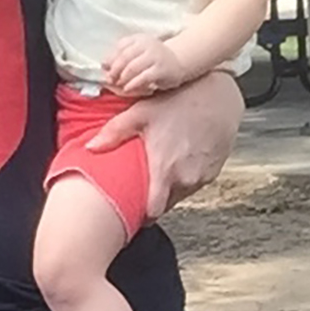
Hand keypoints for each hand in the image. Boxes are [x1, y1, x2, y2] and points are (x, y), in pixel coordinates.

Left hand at [86, 69, 242, 215]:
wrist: (219, 96)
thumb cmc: (181, 102)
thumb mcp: (141, 113)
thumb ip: (114, 133)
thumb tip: (91, 147)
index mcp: (166, 170)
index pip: (153, 212)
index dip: (141, 214)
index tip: (132, 211)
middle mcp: (187, 179)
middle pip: (165, 204)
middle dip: (154, 198)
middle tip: (143, 184)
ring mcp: (203, 177)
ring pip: (180, 194)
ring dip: (170, 187)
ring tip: (162, 166)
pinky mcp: (214, 171)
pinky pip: (195, 184)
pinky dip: (186, 177)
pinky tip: (179, 158)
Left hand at [102, 33, 186, 96]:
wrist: (178, 61)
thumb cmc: (152, 59)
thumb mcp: (138, 52)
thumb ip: (122, 55)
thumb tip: (103, 65)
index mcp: (140, 38)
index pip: (121, 46)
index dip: (111, 58)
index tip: (105, 68)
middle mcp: (148, 45)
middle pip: (125, 57)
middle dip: (114, 69)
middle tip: (110, 79)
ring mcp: (156, 56)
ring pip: (132, 67)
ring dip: (122, 77)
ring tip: (118, 84)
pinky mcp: (161, 69)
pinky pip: (143, 77)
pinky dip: (132, 84)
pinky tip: (127, 88)